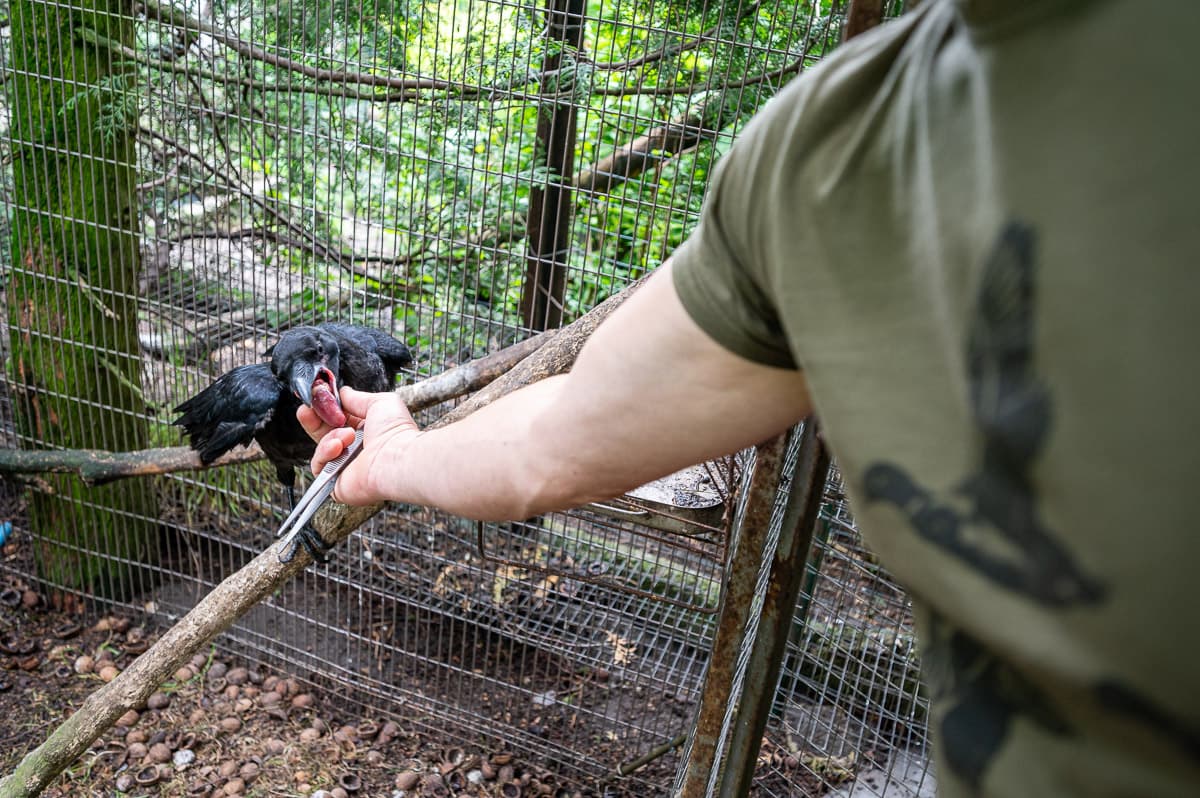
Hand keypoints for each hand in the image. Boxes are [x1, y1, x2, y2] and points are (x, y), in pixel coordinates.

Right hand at [297, 386, 420, 504]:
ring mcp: (346, 466)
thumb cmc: (395, 433)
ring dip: (330, 437)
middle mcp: (355, 449)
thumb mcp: (379, 402)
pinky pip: (318, 466)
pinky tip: (339, 447)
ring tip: (347, 435)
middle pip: (324, 433)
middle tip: (308, 410)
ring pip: (321, 447)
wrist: (396, 459)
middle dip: (314, 420)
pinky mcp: (336, 482)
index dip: (326, 409)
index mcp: (366, 431)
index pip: (338, 419)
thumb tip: (343, 393)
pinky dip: (325, 454)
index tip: (317, 398)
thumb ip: (357, 397)